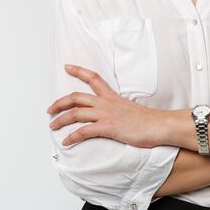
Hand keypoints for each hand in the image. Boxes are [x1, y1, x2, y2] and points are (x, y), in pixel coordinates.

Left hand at [46, 63, 164, 147]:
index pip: (93, 78)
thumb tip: (114, 115)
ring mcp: (106, 114)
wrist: (160, 125)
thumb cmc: (148, 120)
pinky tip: (66, 142)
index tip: (67, 66)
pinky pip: (84, 131)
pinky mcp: (108, 127)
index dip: (78, 71)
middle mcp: (106, 103)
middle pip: (76, 97)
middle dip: (59, 103)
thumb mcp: (130, 109)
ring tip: (52, 126)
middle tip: (49, 109)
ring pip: (76, 113)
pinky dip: (72, 137)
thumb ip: (118, 109)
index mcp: (112, 97)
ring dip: (61, 120)